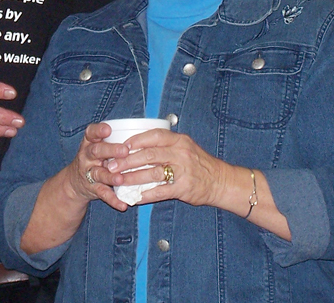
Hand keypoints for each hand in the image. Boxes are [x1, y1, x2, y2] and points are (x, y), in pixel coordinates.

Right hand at [65, 122, 131, 211]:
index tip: (108, 129)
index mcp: (90, 143)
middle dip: (110, 150)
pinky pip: (102, 194)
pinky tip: (123, 204)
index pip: (91, 133)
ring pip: (98, 173)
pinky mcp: (92, 188)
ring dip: (110, 176)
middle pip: (96, 151)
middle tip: (125, 151)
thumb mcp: (98, 147)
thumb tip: (143, 135)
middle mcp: (87, 156)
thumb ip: (113, 140)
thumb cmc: (94, 159)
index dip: (98, 130)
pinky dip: (113, 199)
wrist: (74, 183)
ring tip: (121, 179)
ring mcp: (88, 173)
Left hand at [106, 128, 224, 207]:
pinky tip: (134, 197)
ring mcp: (183, 171)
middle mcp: (180, 153)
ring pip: (152, 173)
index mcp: (179, 140)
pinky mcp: (184, 188)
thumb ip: (166, 144)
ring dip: (132, 178)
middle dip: (127, 160)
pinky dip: (145, 195)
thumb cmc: (199, 163)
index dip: (134, 141)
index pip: (153, 136)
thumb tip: (138, 144)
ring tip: (119, 181)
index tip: (119, 146)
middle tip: (112, 166)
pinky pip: (160, 192)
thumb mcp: (185, 146)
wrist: (220, 181)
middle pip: (149, 154)